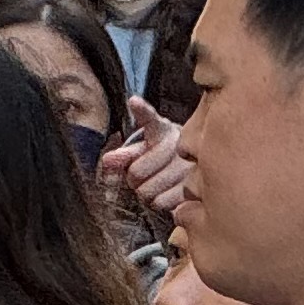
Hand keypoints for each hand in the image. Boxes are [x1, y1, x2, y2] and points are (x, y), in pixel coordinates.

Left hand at [102, 99, 188, 218]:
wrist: (194, 166)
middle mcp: (179, 144)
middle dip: (134, 179)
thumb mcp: (142, 150)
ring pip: (148, 191)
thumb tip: (107, 161)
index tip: (134, 102)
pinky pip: (163, 202)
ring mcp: (189, 166)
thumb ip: (123, 155)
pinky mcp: (196, 187)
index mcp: (164, 130)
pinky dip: (160, 201)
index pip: (150, 119)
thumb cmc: (162, 156)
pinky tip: (167, 192)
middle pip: (137, 172)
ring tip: (156, 183)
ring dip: (147, 192)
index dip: (142, 111)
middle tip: (142, 174)